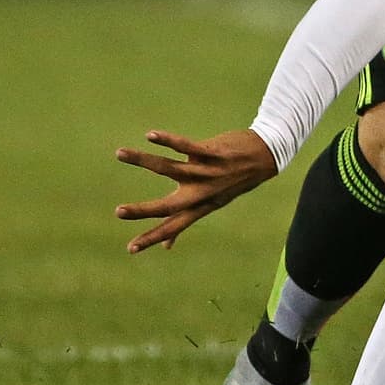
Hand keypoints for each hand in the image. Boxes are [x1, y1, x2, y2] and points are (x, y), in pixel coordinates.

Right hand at [115, 128, 277, 252]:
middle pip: (169, 205)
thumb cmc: (234, 180)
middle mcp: (202, 192)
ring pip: (169, 168)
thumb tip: (167, 246)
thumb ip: (187, 220)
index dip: (152, 238)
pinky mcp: (212, 152)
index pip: (174, 226)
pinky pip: (186, 146)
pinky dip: (168, 140)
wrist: (265, 155)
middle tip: (118, 212)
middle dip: (144, 210)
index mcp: (201, 206)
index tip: (130, 249)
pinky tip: (150, 135)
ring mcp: (207, 172)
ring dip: (143, 161)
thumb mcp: (213, 203)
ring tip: (119, 154)